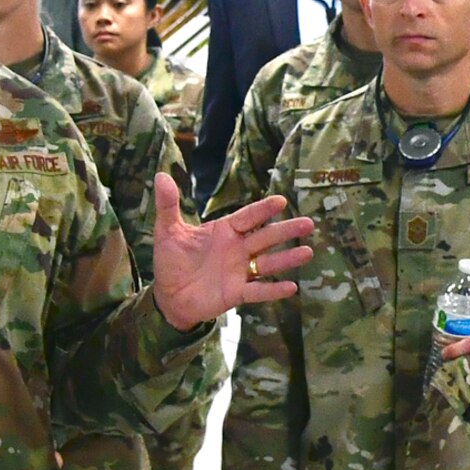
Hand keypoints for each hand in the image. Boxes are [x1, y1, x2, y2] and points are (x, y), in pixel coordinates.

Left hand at [150, 172, 314, 331]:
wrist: (169, 295)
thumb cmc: (172, 261)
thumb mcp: (167, 231)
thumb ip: (168, 205)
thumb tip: (161, 175)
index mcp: (224, 231)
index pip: (247, 217)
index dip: (262, 210)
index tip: (280, 201)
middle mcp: (237, 249)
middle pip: (265, 238)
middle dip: (285, 231)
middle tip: (308, 223)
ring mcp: (239, 271)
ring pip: (267, 263)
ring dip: (287, 258)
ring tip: (308, 252)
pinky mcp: (236, 293)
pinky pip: (258, 291)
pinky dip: (273, 290)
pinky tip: (292, 287)